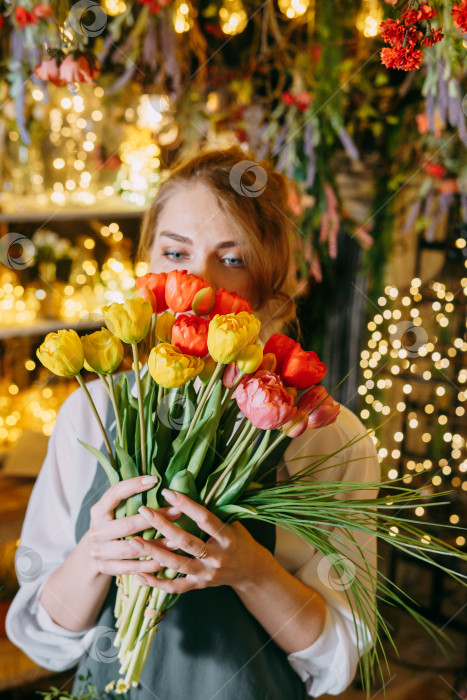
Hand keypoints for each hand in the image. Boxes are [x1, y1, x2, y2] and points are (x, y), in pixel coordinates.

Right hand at [85, 476, 182, 577]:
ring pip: (131, 549)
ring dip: (156, 545)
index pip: (114, 494)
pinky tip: (165, 561)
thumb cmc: (112, 526)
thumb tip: (158, 482)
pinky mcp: (105, 568)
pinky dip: (149, 565)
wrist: (90, 555)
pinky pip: (131, 568)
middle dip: (155, 519)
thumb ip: (128, 500)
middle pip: (127, 525)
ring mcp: (99, 551)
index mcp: (98, 511)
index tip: (155, 479)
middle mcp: (97, 531)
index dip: (133, 485)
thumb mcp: (112, 512)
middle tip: (177, 512)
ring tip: (176, 541)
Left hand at [131, 488, 274, 593]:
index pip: (204, 519)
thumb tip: (187, 487)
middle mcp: (217, 557)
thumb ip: (213, 512)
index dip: (186, 505)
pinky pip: (175, 588)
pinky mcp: (199, 586)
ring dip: (154, 553)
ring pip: (177, 565)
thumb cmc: (238, 539)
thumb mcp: (233, 523)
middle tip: (143, 511)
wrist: (250, 570)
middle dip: (163, 526)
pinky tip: (139, 574)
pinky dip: (156, 583)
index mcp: (227, 537)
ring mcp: (207, 574)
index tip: (166, 491)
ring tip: (134, 541)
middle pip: (186, 542)